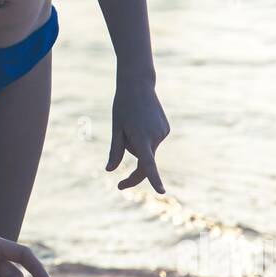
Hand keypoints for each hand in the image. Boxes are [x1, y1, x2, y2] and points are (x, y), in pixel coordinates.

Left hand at [107, 76, 170, 192]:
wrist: (138, 85)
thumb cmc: (123, 106)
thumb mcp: (116, 128)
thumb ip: (115, 151)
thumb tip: (110, 170)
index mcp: (141, 137)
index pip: (147, 164)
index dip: (153, 179)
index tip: (161, 191)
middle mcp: (155, 136)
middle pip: (144, 162)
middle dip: (133, 167)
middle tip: (119, 183)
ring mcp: (163, 133)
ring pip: (147, 151)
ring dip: (138, 145)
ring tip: (133, 123)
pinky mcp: (166, 129)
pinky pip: (152, 142)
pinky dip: (145, 138)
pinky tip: (142, 121)